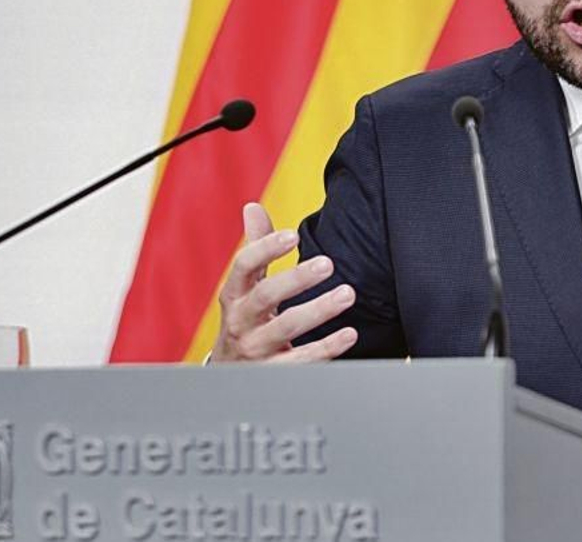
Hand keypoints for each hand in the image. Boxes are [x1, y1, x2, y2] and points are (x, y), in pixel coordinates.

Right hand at [210, 202, 358, 362]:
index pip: (244, 266)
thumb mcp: (244, 287)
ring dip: (319, 310)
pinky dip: (327, 347)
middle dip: (296, 279)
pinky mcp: (274, 372)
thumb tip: (252, 207)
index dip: (266, 248)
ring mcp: (256, 349)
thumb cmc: (245, 320)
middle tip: (327, 263)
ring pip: (287, 328)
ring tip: (347, 294)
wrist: (231, 374)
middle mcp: (241, 321)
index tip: (293, 234)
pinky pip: (302, 361)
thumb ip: (254, 248)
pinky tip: (349, 333)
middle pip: (265, 297)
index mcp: (234, 294)